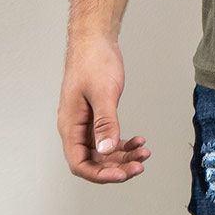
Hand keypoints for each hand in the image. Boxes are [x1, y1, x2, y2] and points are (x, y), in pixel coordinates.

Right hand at [57, 35, 149, 183]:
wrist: (94, 39)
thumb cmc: (94, 61)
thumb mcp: (103, 93)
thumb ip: (105, 123)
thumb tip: (106, 150)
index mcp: (70, 125)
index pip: (80, 164)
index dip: (101, 174)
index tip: (123, 174)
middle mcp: (75, 127)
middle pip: (93, 161)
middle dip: (117, 167)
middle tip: (140, 166)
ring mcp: (85, 121)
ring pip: (102, 150)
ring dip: (123, 155)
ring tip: (144, 153)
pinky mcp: (95, 114)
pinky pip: (107, 137)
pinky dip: (122, 142)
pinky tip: (138, 140)